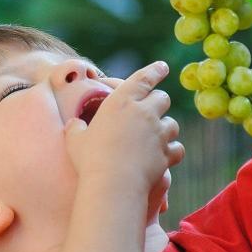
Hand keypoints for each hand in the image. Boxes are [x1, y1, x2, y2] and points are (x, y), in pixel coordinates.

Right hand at [63, 61, 184, 193]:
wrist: (112, 185)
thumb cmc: (90, 160)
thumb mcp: (74, 139)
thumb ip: (76, 127)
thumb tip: (74, 124)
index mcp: (121, 101)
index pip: (143, 78)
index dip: (155, 71)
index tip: (163, 67)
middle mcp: (144, 113)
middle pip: (163, 98)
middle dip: (159, 103)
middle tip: (152, 110)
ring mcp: (158, 133)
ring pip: (172, 124)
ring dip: (166, 128)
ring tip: (157, 136)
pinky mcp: (166, 154)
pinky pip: (177, 148)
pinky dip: (172, 151)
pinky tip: (166, 156)